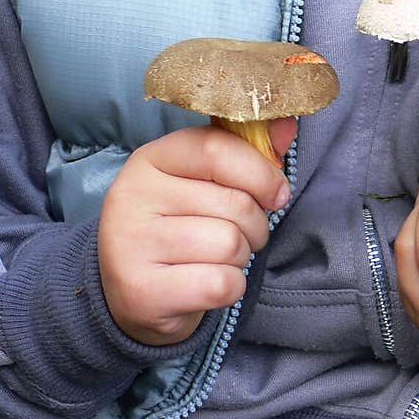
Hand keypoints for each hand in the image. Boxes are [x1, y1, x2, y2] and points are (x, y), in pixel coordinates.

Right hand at [98, 118, 295, 345]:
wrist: (132, 292)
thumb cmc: (179, 227)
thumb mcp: (204, 182)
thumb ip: (247, 152)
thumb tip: (287, 126)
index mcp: (149, 159)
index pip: (215, 149)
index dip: (261, 172)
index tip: (277, 194)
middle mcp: (133, 196)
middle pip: (233, 202)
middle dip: (255, 224)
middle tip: (243, 234)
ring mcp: (131, 245)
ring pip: (229, 244)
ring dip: (241, 257)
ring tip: (221, 258)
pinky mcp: (141, 292)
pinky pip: (220, 284)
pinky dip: (230, 287)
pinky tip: (210, 283)